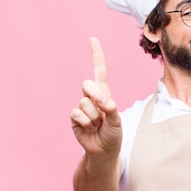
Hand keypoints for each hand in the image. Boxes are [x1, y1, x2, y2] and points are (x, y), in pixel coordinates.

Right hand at [70, 37, 121, 154]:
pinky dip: (86, 123)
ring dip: (94, 117)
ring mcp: (81, 106)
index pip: (99, 71)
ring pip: (85, 103)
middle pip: (88, 84)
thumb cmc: (113, 134)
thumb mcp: (116, 120)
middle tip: (102, 111)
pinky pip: (77, 114)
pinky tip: (89, 129)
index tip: (92, 39)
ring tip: (97, 125)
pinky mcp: (74, 117)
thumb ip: (110, 108)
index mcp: (104, 93)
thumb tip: (100, 98)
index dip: (96, 55)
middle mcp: (91, 97)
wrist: (104, 151)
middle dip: (96, 96)